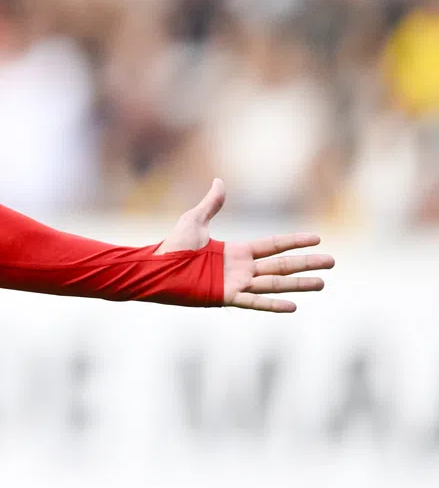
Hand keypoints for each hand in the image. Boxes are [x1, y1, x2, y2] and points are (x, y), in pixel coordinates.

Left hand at [157, 179, 332, 312]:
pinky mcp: (225, 297)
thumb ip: (211, 204)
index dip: (295, 242)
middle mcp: (241, 269)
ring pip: (274, 284)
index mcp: (237, 252)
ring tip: (322, 283)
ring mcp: (235, 284)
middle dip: (306, 264)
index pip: (273, 246)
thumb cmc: (172, 246)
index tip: (318, 239)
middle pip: (281, 266)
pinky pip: (254, 301)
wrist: (155, 267)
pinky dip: (272, 304)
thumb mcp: (194, 221)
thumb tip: (219, 181)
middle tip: (332, 262)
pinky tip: (294, 306)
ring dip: (298, 284)